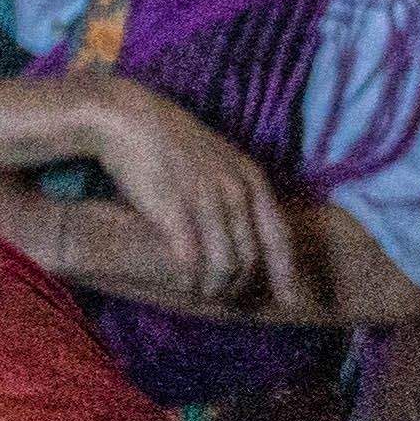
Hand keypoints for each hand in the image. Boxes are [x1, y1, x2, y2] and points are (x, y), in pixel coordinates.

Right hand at [81, 83, 295, 312]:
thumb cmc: (167, 140)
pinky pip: (193, 262)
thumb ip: (233, 187)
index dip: (286, 273)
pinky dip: (192, 281)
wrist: (128, 119)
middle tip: (226, 300)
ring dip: (216, 289)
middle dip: (241, 286)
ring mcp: (207, 202)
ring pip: (226, 266)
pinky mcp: (174, 213)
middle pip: (252, 258)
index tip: (291, 301)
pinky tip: (184, 286)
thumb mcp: (217, 158)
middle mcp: (236, 192)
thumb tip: (239, 222)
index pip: (279, 236)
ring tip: (203, 295)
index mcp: (251, 179)